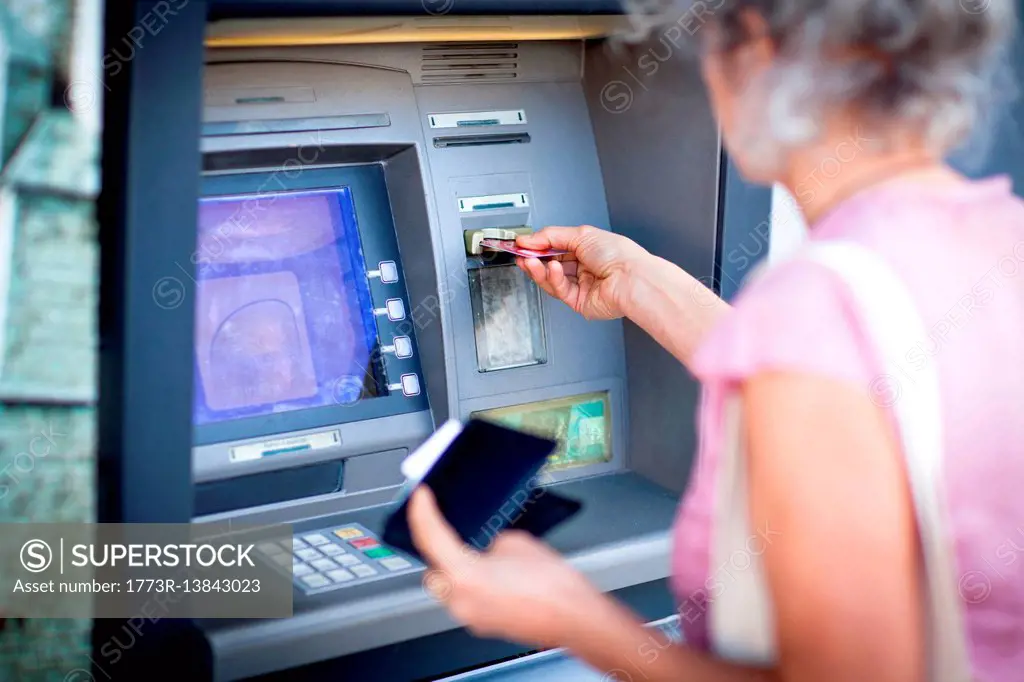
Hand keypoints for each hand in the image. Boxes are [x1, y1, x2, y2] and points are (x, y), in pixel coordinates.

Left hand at [407, 486, 601, 648]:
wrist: (576, 617)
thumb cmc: (554, 585)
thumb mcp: (516, 543)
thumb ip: (489, 541)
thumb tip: (484, 546)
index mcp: (465, 576)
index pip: (430, 536)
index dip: (422, 511)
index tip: (420, 497)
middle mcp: (460, 600)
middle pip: (432, 564)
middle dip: (433, 541)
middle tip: (437, 516)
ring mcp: (471, 616)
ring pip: (446, 583)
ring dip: (451, 562)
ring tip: (464, 542)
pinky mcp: (483, 623)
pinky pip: (463, 596)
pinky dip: (467, 580)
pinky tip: (484, 567)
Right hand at [515, 226, 648, 320]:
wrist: (631, 279)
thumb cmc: (619, 255)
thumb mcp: (581, 234)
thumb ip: (551, 236)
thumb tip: (529, 239)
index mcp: (587, 250)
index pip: (555, 247)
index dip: (537, 246)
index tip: (521, 244)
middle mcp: (584, 268)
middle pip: (550, 265)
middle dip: (534, 259)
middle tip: (520, 254)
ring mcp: (581, 286)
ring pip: (551, 279)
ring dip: (539, 269)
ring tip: (530, 261)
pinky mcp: (579, 302)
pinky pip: (560, 290)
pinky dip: (553, 278)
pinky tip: (552, 269)